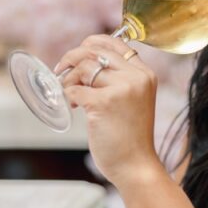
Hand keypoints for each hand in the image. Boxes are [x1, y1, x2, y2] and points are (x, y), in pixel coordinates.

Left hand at [54, 34, 159, 186]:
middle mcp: (136, 77)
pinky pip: (74, 89)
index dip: (92, 43)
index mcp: (145, 74)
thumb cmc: (130, 137)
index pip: (116, 42)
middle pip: (95, 50)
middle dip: (72, 58)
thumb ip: (119, 80)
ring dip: (69, 79)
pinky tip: (74, 107)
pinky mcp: (104, 103)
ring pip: (84, 67)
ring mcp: (121, 89)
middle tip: (61, 71)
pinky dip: (68, 96)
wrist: (136, 165)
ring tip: (72, 96)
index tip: (78, 55)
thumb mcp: (134, 100)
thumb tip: (86, 61)